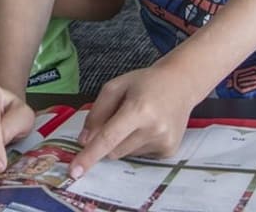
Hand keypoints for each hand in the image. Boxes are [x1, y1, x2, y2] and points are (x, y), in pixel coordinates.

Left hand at [69, 62, 198, 177]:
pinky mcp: (169, 151)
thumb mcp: (115, 87)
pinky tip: (148, 127)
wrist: (181, 84)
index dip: (89, 155)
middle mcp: (153, 129)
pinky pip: (139, 156)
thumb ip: (96, 113)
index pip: (108, 138)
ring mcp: (163, 143)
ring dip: (122, 141)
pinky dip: (135, 144)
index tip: (74, 172)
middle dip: (106, 140)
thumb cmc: (144, 83)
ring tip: (137, 119)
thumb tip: (84, 140)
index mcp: (138, 109)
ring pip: (125, 154)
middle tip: (117, 117)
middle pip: (113, 149)